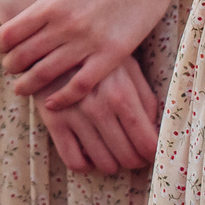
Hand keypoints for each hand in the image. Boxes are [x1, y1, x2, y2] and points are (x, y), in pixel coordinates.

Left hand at [0, 0, 187, 107]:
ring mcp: (89, 40)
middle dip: (11, 66)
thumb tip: (41, 19)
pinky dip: (62, 98)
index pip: (11, 32)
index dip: (1, 45)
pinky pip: (80, 85)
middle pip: (24, 55)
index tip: (1, 50)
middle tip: (10, 70)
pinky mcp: (113, 54)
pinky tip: (53, 103)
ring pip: (46, 74)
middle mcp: (65, 23)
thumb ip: (58, 1)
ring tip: (22, 89)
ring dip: (28, 84)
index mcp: (52, 1)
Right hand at [36, 59, 158, 175]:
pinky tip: (88, 151)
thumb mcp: (127, 66)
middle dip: (135, 160)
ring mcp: (74, 116)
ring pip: (104, 163)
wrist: (50, 41)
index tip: (150, 152)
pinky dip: (85, 164)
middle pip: (127, 156)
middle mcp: (99, 107)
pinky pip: (73, 161)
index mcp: (121, 92)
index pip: (146, 140)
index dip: (152, 153)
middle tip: (133, 153)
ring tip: (112, 151)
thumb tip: (154, 129)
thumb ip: (145, 97)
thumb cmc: (96, 54)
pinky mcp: (53, 121)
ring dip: (113, 163)